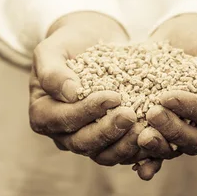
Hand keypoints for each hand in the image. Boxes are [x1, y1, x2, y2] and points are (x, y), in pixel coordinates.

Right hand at [29, 12, 141, 164]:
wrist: (88, 41)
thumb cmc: (67, 43)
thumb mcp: (52, 49)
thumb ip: (52, 71)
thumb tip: (70, 93)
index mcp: (42, 114)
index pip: (64, 119)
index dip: (87, 111)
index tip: (113, 96)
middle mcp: (61, 133)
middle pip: (83, 142)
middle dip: (108, 131)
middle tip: (131, 114)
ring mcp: (84, 138)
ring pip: (103, 154)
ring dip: (124, 145)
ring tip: (145, 129)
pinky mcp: (107, 139)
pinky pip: (121, 151)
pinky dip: (137, 150)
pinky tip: (154, 138)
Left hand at [136, 14, 196, 179]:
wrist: (186, 35)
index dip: (192, 109)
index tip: (169, 96)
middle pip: (196, 139)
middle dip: (173, 130)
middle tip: (152, 113)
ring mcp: (187, 129)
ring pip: (177, 148)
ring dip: (160, 147)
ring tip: (141, 137)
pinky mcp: (166, 129)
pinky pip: (160, 151)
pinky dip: (150, 162)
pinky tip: (137, 166)